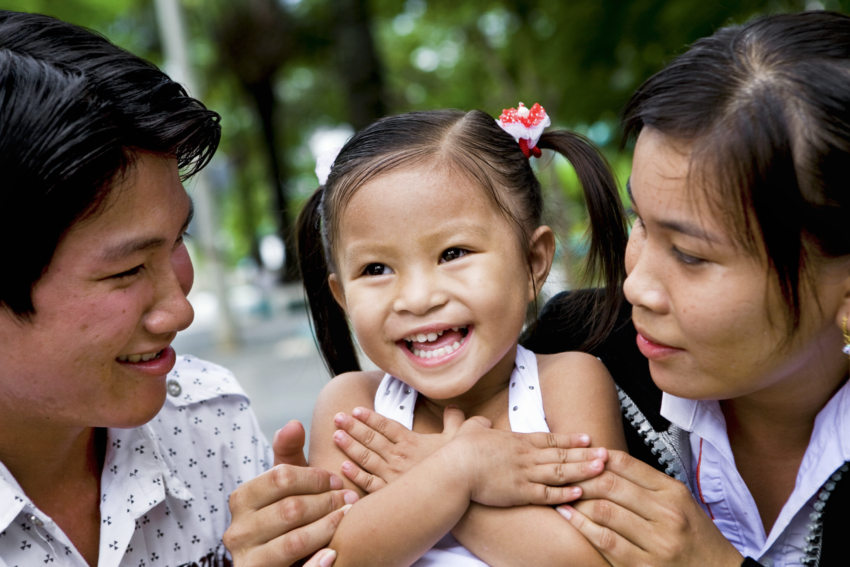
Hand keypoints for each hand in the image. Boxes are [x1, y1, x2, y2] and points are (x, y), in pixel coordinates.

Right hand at [224, 421, 359, 566]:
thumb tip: (294, 423)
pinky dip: (316, 564)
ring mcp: (248, 561)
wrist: (278, 562)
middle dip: (326, 502)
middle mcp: (237, 532)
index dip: (314, 476)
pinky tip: (333, 553)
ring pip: (294, 542)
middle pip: (290, 509)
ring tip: (348, 517)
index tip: (337, 478)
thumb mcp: (284, 484)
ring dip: (328, 528)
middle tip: (351, 498)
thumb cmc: (286, 514)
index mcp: (241, 500)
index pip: (281, 478)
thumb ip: (288, 453)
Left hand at [332, 405, 467, 491]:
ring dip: (349, 446)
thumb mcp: (460, 438)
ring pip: (365, 457)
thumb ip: (455, 421)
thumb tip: (455, 408)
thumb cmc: (460, 466)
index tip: (355, 410)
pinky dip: (355, 475)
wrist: (459, 490)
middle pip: (371, 438)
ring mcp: (392, 475)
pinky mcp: (390, 494)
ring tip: (336, 435)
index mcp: (412, 442)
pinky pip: (368, 483)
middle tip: (337, 417)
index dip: (369, 417)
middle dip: (352, 427)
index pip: (385, 425)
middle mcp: (398, 456)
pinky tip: (343, 467)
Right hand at [439, 417, 608, 507]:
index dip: (570, 439)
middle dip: (586, 454)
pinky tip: (580, 492)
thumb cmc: (460, 450)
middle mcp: (526, 456)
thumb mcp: (471, 429)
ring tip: (602, 469)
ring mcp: (526, 474)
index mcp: (516, 440)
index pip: (550, 438)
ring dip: (583, 470)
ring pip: (561, 472)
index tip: (587, 437)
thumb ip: (480, 424)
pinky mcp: (521, 493)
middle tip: (607, 453)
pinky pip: (548, 495)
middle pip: (562, 454)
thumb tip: (481, 421)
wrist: (456, 468)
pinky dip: (566, 494)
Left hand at [556, 450, 743, 566]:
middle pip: (610, 485)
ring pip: (603, 510)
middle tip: (565, 474)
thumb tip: (608, 462)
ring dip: (577, 500)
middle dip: (581, 477)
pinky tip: (569, 515)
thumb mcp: (680, 501)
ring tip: (562, 493)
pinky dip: (581, 525)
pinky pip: (603, 540)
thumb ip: (648, 483)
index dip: (597, 458)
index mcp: (673, 492)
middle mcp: (666, 513)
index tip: (581, 456)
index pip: (627, 464)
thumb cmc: (697, 538)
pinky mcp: (642, 565)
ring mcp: (655, 541)